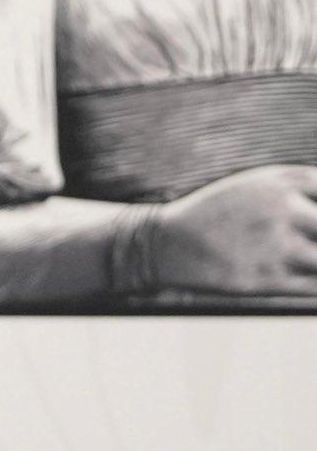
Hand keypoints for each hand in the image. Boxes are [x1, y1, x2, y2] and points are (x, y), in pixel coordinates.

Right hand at [153, 166, 316, 296]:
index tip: (308, 223)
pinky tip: (306, 280)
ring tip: (300, 258)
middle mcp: (280, 209)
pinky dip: (316, 284)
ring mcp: (275, 245)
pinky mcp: (267, 279)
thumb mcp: (252, 186)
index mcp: (278, 183)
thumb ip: (294, 189)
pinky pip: (316, 288)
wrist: (168, 242)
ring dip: (316, 259)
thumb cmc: (217, 214)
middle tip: (306, 242)